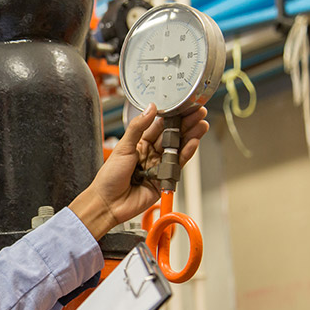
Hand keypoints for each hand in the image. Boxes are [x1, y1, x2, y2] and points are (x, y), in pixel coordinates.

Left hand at [68, 103, 208, 238]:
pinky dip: (186, 153)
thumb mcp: (123, 147)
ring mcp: (158, 166)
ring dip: (190, 136)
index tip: (183, 106)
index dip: (172, 116)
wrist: (108, 203)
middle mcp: (150, 153)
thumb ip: (138, 128)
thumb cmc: (109, 177)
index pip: (159, 126)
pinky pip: (177, 164)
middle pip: (172, 136)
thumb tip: (150, 108)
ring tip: (201, 125)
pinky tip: (193, 142)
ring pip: (177, 148)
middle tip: (199, 112)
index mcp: (139, 143)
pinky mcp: (164, 179)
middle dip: (186, 123)